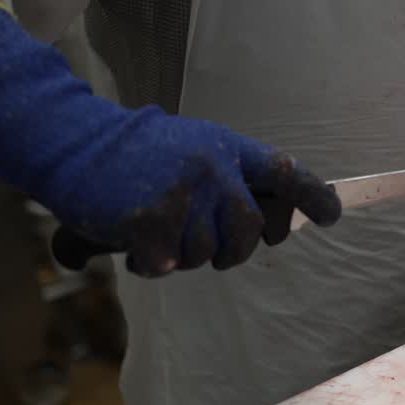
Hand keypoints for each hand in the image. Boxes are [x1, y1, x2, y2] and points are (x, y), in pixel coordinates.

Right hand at [48, 111, 341, 275]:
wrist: (72, 141)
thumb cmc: (134, 153)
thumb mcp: (192, 148)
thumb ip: (229, 178)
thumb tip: (271, 222)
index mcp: (227, 147)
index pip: (285, 171)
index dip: (313, 196)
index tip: (332, 216)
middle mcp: (213, 166)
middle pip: (249, 229)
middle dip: (234, 250)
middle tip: (212, 252)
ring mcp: (184, 191)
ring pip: (207, 252)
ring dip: (184, 256)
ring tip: (157, 234)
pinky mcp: (152, 218)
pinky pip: (169, 262)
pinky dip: (153, 264)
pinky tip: (136, 246)